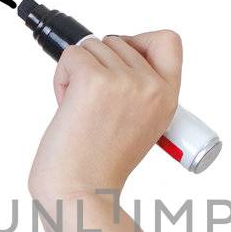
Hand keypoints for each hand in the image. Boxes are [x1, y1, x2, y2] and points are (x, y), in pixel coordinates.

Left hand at [27, 30, 182, 200]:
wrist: (81, 191)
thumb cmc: (101, 164)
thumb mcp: (142, 124)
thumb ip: (140, 89)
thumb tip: (114, 52)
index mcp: (168, 98)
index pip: (168, 40)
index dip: (140, 42)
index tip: (121, 64)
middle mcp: (151, 86)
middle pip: (118, 40)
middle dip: (98, 66)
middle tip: (94, 106)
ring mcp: (124, 82)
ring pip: (92, 45)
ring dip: (78, 73)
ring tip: (82, 110)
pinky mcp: (94, 80)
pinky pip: (71, 54)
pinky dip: (62, 77)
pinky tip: (68, 107)